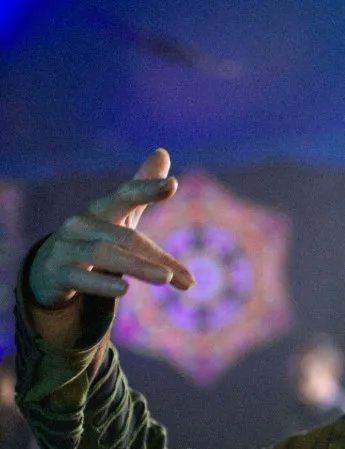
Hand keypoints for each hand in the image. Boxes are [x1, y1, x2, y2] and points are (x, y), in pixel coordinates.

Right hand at [28, 149, 194, 309]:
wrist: (48, 268)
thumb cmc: (93, 237)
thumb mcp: (117, 213)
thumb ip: (141, 189)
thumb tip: (163, 152)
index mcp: (102, 209)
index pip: (127, 195)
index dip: (148, 189)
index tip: (173, 184)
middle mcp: (82, 224)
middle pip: (125, 237)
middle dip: (156, 256)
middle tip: (187, 278)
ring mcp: (67, 247)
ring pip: (104, 255)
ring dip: (138, 267)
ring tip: (166, 279)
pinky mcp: (57, 271)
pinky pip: (80, 278)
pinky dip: (101, 284)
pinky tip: (124, 290)